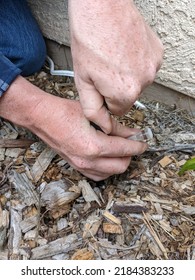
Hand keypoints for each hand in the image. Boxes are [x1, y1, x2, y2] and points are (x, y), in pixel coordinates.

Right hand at [31, 96, 146, 180]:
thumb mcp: (94, 115)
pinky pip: (97, 175)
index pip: (124, 150)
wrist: (42, 117)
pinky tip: (108, 158)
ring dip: (119, 163)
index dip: (137, 146)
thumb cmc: (63, 112)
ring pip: (110, 174)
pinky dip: (107, 169)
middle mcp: (88, 161)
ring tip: (121, 150)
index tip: (143, 142)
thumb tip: (131, 133)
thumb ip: (115, 126)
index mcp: (93, 146)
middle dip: (130, 155)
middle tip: (132, 143)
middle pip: (120, 166)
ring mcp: (80, 166)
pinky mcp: (76, 166)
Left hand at [69, 0, 163, 132]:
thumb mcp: (83, 81)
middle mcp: (144, 82)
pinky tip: (125, 50)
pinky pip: (146, 67)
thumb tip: (105, 126)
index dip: (106, 98)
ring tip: (113, 56)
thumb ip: (94, 110)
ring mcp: (153, 66)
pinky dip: (136, 62)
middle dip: (116, 88)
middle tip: (104, 67)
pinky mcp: (158, 53)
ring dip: (127, 75)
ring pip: (138, 82)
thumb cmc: (88, 39)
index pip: (118, 110)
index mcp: (125, 93)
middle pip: (128, 97)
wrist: (102, 6)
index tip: (100, 83)